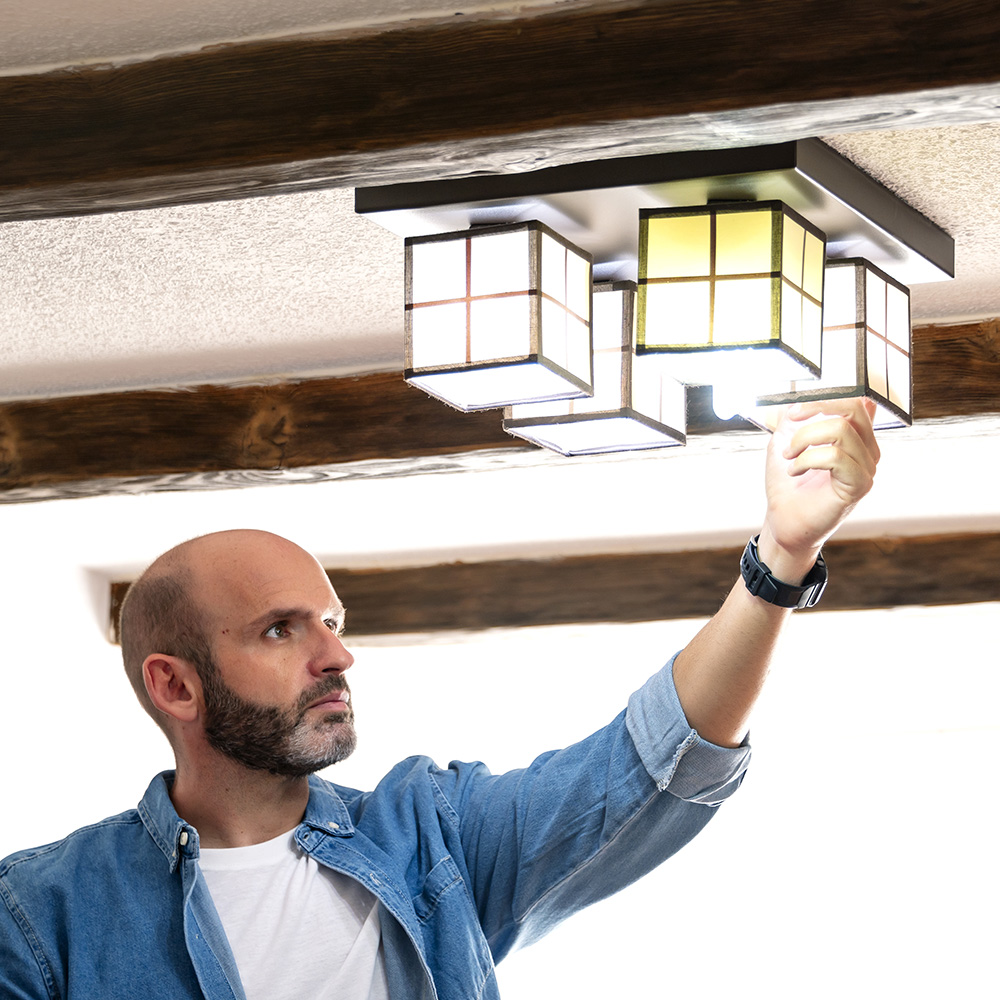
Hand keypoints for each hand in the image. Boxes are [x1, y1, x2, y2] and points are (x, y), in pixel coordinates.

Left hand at [759, 397, 879, 581]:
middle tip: (791, 423)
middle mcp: (867, 450)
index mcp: (855, 437)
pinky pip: (837, 457)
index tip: (794, 409)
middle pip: (854, 409)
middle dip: (816, 409)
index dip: (826, 396)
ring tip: (789, 457)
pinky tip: (795, 471)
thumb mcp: (786, 440)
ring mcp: (867, 468)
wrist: (783, 521)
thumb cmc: (787, 483)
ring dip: (804, 440)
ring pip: (841, 430)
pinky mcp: (859, 486)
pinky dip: (808, 459)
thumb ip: (796, 417)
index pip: (855, 401)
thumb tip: (800, 394)